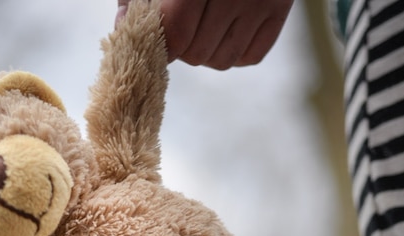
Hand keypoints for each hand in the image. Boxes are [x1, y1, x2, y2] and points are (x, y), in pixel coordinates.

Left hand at [116, 0, 293, 69]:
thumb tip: (123, 29)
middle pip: (197, 52)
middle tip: (181, 30)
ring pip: (223, 60)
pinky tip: (224, 31)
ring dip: (206, 53)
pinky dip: (234, 52)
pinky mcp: (280, 10)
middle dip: (183, 48)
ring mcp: (260, 1)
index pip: (176, 32)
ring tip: (201, 29)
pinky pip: (250, 57)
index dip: (162, 44)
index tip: (157, 38)